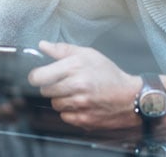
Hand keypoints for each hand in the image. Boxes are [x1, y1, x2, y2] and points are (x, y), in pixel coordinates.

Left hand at [28, 41, 142, 129]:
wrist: (129, 97)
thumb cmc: (109, 73)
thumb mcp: (88, 54)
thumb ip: (62, 50)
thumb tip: (42, 45)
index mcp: (75, 67)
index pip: (39, 77)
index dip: (36, 76)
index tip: (40, 76)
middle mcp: (76, 86)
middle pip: (45, 91)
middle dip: (52, 86)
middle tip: (65, 82)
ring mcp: (79, 104)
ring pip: (55, 104)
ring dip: (61, 99)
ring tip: (75, 93)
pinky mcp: (83, 119)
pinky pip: (64, 116)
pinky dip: (70, 111)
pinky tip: (80, 103)